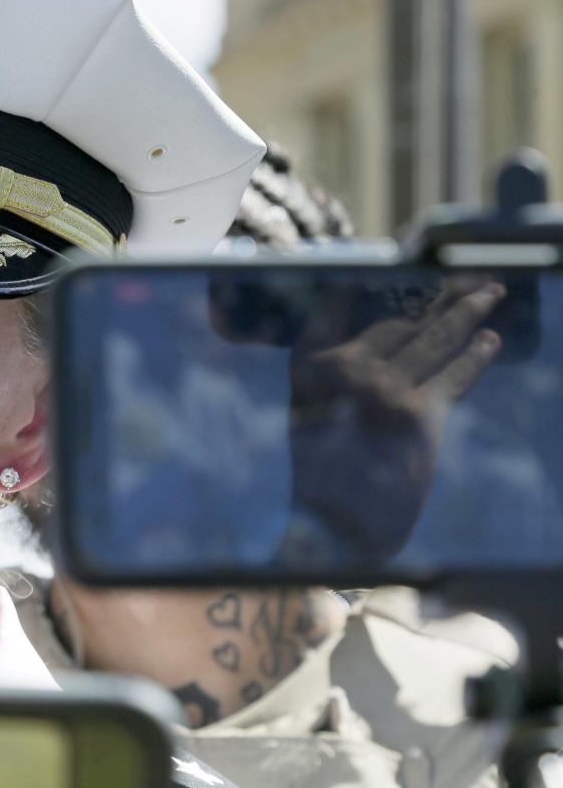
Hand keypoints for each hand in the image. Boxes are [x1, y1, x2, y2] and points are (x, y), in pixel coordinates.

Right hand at [287, 277, 504, 555]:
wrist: (326, 525)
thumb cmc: (312, 472)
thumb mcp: (302, 411)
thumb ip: (328, 373)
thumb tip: (367, 344)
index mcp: (308, 363)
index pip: (342, 303)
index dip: (376, 280)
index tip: (401, 265)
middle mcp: (345, 368)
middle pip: (400, 317)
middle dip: (437, 293)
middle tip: (463, 275)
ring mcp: (383, 389)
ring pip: (433, 337)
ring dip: (466, 311)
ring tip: (489, 293)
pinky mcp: (418, 415)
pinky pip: (454, 374)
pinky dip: (475, 356)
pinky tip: (489, 340)